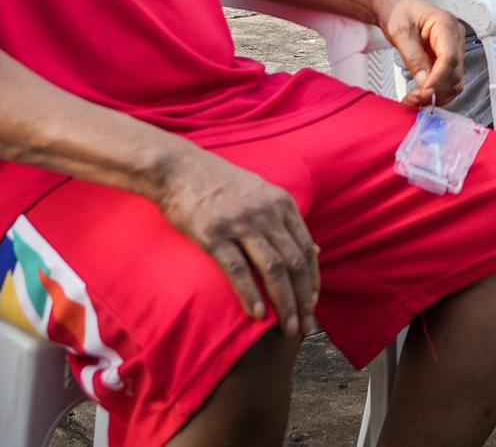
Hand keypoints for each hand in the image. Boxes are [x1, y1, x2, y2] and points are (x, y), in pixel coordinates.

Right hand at [153, 141, 319, 338]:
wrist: (179, 169)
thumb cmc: (221, 185)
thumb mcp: (263, 194)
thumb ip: (287, 221)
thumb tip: (316, 250)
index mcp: (281, 204)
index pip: (306, 249)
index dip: (312, 281)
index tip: (312, 304)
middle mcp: (266, 213)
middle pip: (294, 263)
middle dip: (303, 299)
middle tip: (306, 326)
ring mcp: (240, 223)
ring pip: (273, 270)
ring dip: (284, 303)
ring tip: (287, 327)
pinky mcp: (213, 234)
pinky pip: (238, 269)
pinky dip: (250, 294)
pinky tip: (257, 315)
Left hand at [371, 0, 466, 108]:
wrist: (395, 4)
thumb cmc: (397, 9)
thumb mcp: (400, 32)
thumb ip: (413, 57)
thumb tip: (423, 81)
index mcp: (445, 25)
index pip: (449, 58)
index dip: (438, 78)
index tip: (423, 92)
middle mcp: (454, 37)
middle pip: (454, 72)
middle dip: (435, 90)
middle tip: (412, 99)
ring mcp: (453, 48)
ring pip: (454, 80)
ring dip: (436, 95)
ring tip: (414, 100)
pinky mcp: (447, 58)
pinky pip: (448, 80)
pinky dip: (437, 91)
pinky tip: (421, 95)